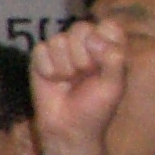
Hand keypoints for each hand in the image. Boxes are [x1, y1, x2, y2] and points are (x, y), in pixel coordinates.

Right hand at [29, 19, 124, 154]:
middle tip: (84, 75)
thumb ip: (113, 57)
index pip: (107, 26)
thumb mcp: (114, 84)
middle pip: (81, 28)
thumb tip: (92, 39)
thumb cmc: (95, 108)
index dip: (103, 43)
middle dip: (82, 56)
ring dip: (64, 66)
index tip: (102, 65)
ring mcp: (61, 50)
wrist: (68, 129)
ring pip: (59, 39)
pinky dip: (47, 69)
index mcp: (108, 46)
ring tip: (68, 81)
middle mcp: (84, 44)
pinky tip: (53, 81)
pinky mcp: (40, 58)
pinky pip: (40, 50)